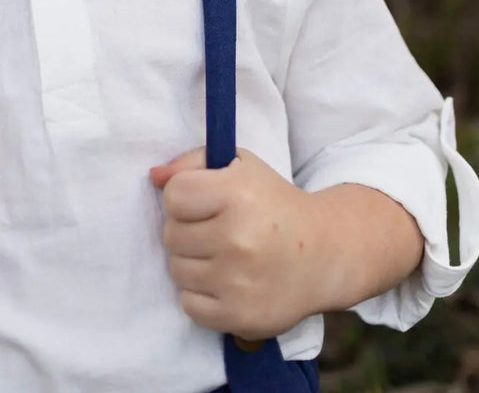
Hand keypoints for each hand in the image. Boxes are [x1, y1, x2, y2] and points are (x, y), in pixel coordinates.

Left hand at [150, 147, 326, 340]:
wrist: (324, 254)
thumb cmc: (273, 203)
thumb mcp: (239, 166)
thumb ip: (193, 163)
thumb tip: (155, 176)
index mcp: (237, 193)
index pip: (174, 196)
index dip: (184, 197)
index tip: (205, 201)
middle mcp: (238, 238)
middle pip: (171, 235)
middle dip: (188, 230)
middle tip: (216, 230)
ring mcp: (238, 281)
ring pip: (177, 271)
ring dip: (193, 263)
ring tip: (222, 255)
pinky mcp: (240, 316)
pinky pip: (189, 305)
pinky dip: (202, 296)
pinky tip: (226, 282)